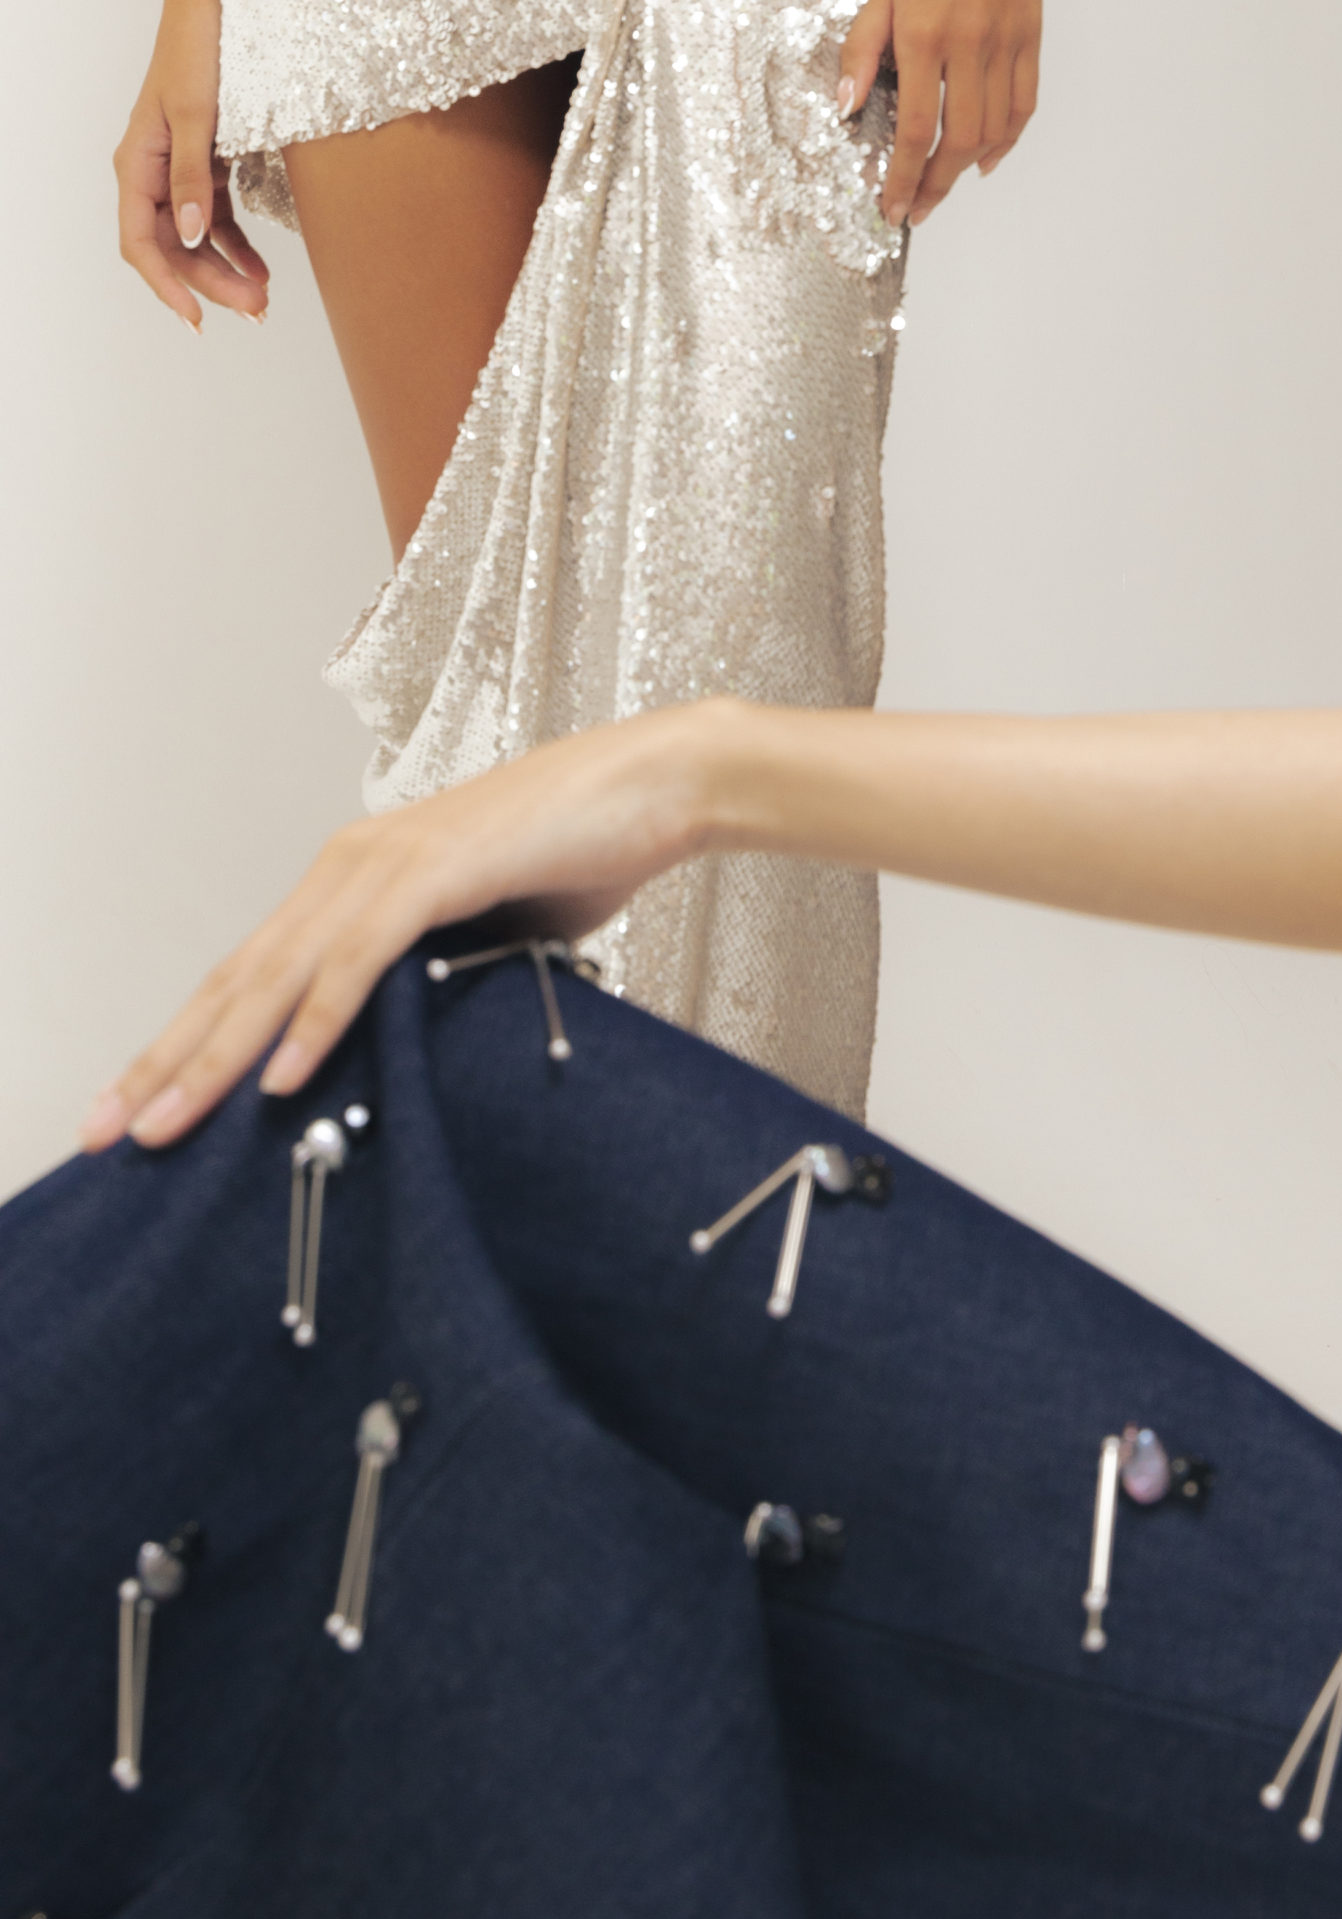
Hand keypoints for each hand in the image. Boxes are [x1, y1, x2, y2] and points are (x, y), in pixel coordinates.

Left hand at [81, 706, 729, 1151]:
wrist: (659, 785)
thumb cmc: (581, 854)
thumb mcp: (487, 938)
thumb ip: (431, 983)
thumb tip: (405, 1052)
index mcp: (353, 881)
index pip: (248, 977)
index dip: (186, 1044)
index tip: (137, 1110)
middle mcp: (349, 867)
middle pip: (237, 981)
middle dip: (166, 1062)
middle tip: (105, 1133)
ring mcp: (386, 864)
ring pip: (278, 975)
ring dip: (218, 1056)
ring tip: (166, 1122)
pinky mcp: (434, 871)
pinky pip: (358, 959)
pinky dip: (316, 1018)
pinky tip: (282, 1075)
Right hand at [114, 0, 269, 328]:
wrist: (216, 2)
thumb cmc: (199, 49)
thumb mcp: (197, 116)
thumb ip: (192, 178)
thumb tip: (188, 236)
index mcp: (137, 162)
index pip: (140, 241)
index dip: (166, 284)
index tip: (197, 318)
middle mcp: (152, 170)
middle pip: (171, 245)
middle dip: (209, 282)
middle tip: (255, 310)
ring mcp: (180, 166)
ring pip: (194, 236)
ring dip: (225, 269)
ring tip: (262, 299)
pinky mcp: (208, 159)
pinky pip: (215, 214)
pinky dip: (237, 242)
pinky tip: (261, 266)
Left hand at [835, 0, 1044, 226]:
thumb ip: (862, 47)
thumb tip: (845, 106)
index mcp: (926, 33)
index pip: (917, 128)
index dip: (904, 177)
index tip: (892, 205)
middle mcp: (971, 44)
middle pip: (957, 141)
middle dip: (934, 186)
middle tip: (915, 209)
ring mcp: (1006, 43)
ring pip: (993, 130)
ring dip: (966, 168)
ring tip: (942, 186)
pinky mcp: (1030, 36)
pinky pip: (1023, 103)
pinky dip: (1006, 139)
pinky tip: (986, 156)